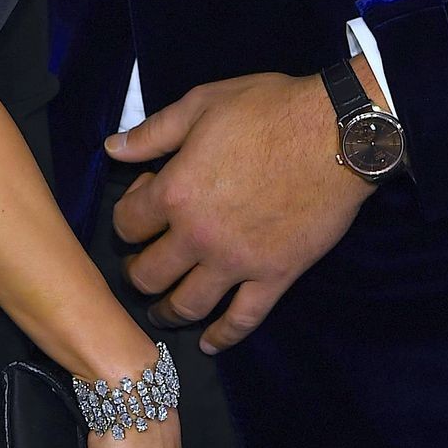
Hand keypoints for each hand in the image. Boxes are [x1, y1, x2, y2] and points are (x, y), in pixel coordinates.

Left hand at [107, 72, 375, 353]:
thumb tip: (112, 147)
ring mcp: (237, 262)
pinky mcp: (274, 277)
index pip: (126, 223)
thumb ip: (152, 132)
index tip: (143, 202)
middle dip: (137, 271)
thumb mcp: (202, 104)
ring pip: (187, 305)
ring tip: (163, 309)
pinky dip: (222, 336)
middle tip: (141, 264)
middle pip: (148, 274)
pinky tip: (209, 343)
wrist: (335, 134)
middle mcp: (198, 236)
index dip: (127, 214)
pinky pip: (242, 319)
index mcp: (176, 192)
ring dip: (167, 312)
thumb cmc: (268, 110)